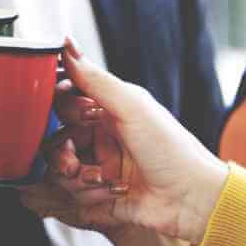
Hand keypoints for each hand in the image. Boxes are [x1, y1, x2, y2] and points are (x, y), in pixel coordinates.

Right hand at [22, 38, 227, 243]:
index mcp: (108, 110)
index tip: (77, 117)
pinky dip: (88, 196)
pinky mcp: (95, 196)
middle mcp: (99, 138)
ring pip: (58, 170)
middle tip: (75, 160)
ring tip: (101, 179)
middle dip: (62, 153)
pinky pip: (69, 195)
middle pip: (54, 139)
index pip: (63, 102)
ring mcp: (97, 167)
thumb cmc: (173, 150)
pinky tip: (112, 192)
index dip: (60, 110)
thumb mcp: (132, 106)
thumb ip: (95, 79)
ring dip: (76, 178)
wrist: (191, 199)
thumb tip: (66, 46)